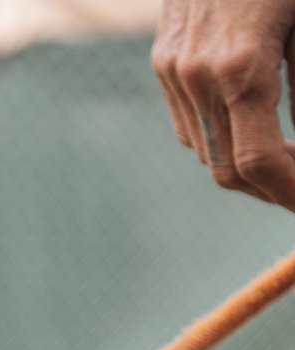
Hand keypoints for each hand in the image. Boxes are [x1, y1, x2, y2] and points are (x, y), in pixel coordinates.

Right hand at [152, 0, 294, 207]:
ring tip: (282, 154)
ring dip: (244, 168)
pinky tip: (247, 127)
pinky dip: (219, 141)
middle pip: (227, 169)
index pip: (258, 161)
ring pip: (205, 153)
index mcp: (242, 66)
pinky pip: (188, 124)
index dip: (287, 191)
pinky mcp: (164, 61)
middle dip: (269, 189)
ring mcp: (174, 70)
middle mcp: (198, 76)